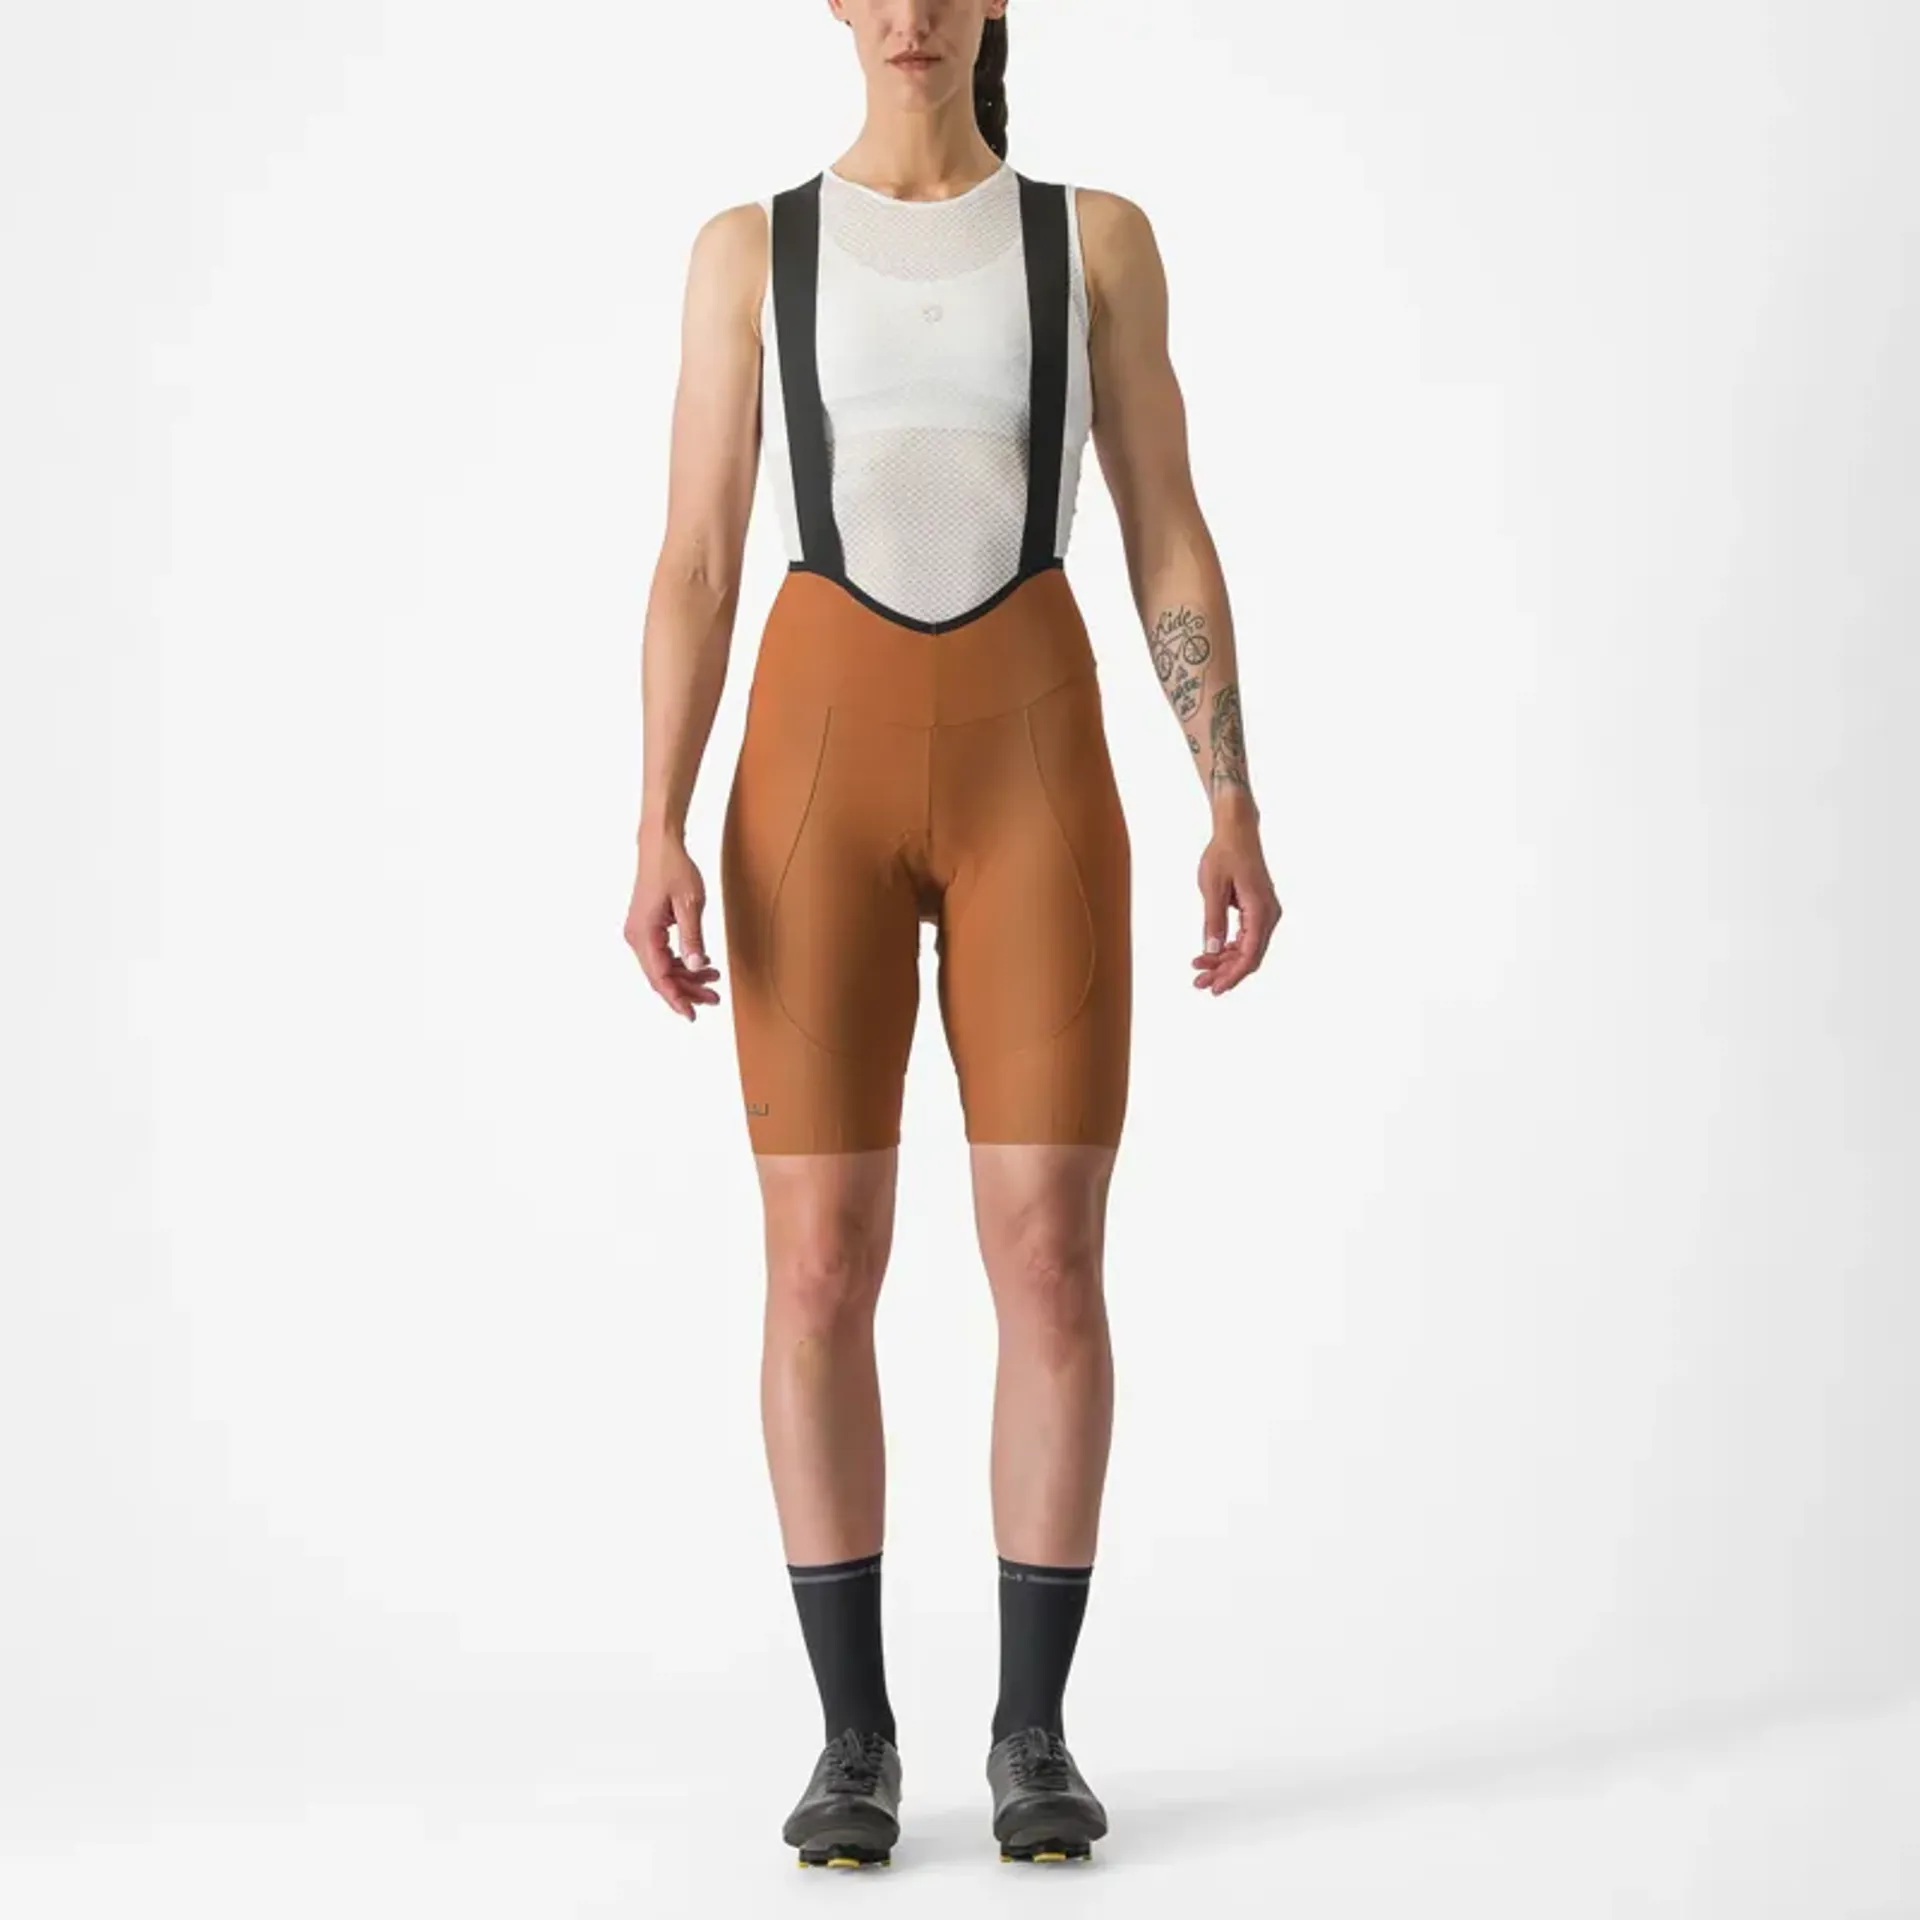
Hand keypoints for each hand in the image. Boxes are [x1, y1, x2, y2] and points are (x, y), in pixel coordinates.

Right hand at [625, 832, 720, 1020]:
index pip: (660, 976)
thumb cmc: (673, 869)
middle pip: (661, 976)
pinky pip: (663, 954)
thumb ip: (693, 937)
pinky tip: (702, 963)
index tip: (693, 1013)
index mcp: (644, 934)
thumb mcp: (690, 904)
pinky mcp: (647, 928)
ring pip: (663, 966)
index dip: (677, 998)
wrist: (659, 846)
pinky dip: (682, 962)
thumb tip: (697, 966)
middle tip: (714, 998)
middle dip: (687, 990)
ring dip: (687, 976)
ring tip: (713, 981)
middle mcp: (637, 937)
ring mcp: (640, 933)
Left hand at [1193, 819, 1280, 993]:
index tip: (1215, 988)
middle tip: (1199, 983)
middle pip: (1250, 956)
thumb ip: (1212, 920)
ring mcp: (1265, 913)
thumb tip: (1210, 950)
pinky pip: (1246, 937)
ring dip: (1224, 961)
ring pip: (1247, 948)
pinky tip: (1210, 953)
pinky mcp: (1257, 910)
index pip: (1250, 954)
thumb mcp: (1212, 888)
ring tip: (1199, 969)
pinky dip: (1228, 948)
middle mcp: (1269, 914)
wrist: (1236, 831)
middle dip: (1225, 972)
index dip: (1233, 975)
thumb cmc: (1224, 854)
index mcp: (1261, 909)